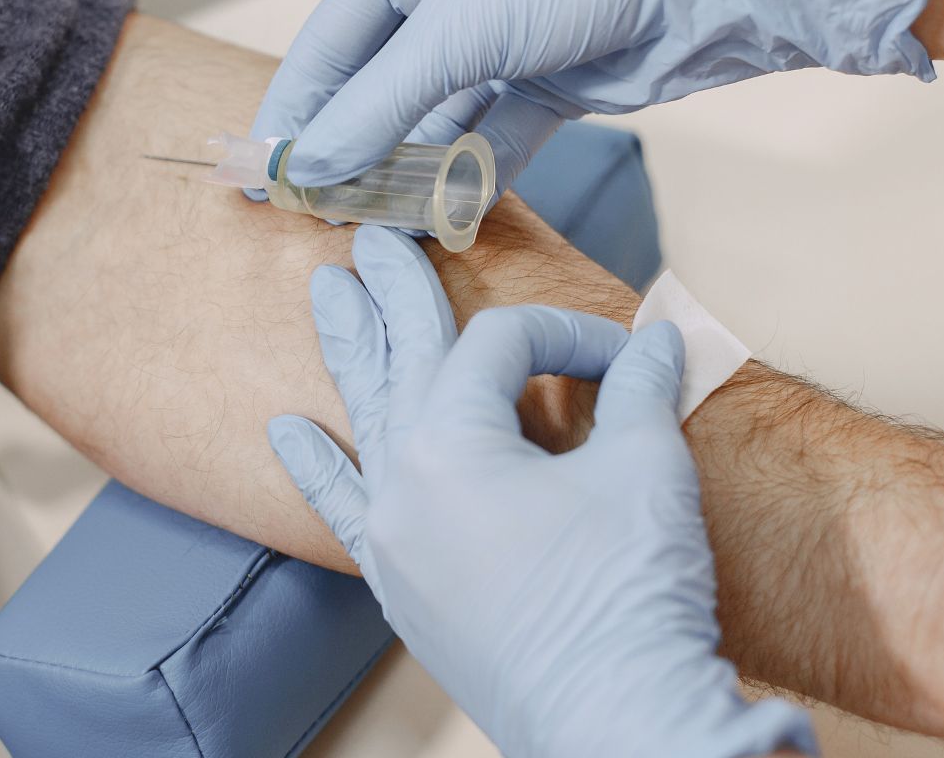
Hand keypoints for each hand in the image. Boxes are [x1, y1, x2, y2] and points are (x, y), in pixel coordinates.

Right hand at [250, 0, 930, 190]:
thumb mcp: (458, 32)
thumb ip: (379, 107)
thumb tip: (307, 169)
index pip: (330, 42)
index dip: (293, 108)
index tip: (259, 171)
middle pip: (379, 87)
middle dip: (348, 150)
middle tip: (309, 214)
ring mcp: (504, 43)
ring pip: (435, 121)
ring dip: (405, 173)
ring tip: (367, 228)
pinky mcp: (552, 86)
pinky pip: (490, 142)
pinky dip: (467, 179)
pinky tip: (439, 219)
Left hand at [266, 226, 815, 757]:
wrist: (617, 726)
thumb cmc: (633, 597)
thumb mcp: (648, 472)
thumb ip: (642, 389)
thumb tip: (660, 336)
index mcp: (453, 444)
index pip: (501, 347)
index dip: (566, 335)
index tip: (627, 359)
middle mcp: (404, 484)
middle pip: (403, 359)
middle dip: (396, 293)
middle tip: (373, 235)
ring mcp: (394, 540)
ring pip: (363, 422)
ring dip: (350, 353)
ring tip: (324, 292)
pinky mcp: (402, 587)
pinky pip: (343, 513)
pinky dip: (316, 468)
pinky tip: (283, 431)